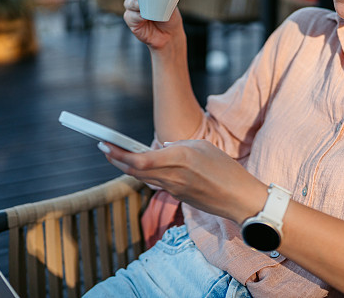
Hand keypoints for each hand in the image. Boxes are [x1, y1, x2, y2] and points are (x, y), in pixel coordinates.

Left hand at [99, 139, 266, 224]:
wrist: (239, 199)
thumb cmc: (225, 169)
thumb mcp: (203, 147)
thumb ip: (178, 146)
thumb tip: (161, 147)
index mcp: (180, 158)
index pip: (141, 160)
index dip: (119, 154)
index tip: (105, 144)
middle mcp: (173, 175)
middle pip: (136, 170)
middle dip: (116, 159)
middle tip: (104, 148)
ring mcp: (174, 189)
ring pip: (143, 177)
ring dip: (128, 167)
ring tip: (116, 155)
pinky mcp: (178, 197)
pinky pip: (157, 183)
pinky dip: (145, 174)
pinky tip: (140, 166)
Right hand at [123, 0, 184, 49]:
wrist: (170, 35)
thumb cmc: (170, 17)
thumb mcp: (171, 3)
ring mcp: (133, 9)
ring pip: (128, 2)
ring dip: (135, 3)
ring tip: (142, 7)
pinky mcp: (131, 21)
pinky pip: (129, 15)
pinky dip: (136, 15)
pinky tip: (143, 17)